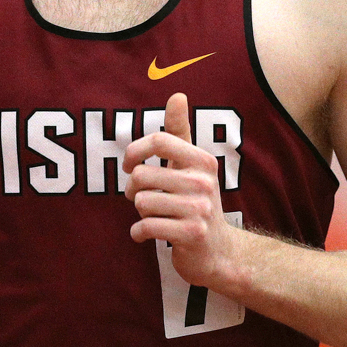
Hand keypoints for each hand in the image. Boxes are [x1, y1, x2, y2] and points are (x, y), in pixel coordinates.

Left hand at [123, 92, 242, 292]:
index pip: (158, 140)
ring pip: (140, 202)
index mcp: (202, 161)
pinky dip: (139, 232)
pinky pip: (145, 226)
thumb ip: (180, 132)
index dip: (134, 151)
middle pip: (141, 174)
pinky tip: (146, 234)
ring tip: (153, 216)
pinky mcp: (190, 234)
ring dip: (139, 212)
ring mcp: (199, 209)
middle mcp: (204, 182)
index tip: (129, 165)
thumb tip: (177, 94)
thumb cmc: (196, 203)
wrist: (218, 252)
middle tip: (141, 199)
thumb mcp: (191, 166)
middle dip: (132, 189)